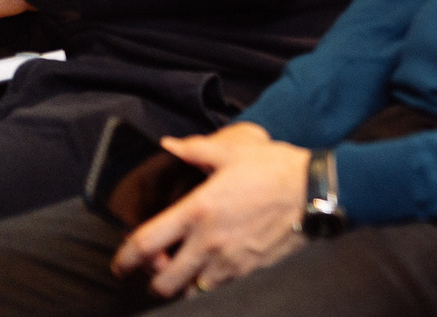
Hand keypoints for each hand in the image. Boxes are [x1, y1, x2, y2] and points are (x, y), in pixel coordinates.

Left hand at [111, 126, 304, 297]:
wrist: (317, 191)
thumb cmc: (278, 169)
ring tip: (187, 269)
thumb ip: (198, 150)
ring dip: (183, 284)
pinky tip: (215, 267)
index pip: (145, 244)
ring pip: (190, 291)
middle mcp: (208, 242)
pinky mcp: (249, 270)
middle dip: (153, 279)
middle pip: (162, 282)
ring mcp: (229, 260)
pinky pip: (218, 289)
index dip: (123, 259)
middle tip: (158, 266)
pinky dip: (210, 284)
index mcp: (198, 211)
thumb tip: (171, 145)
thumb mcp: (236, 152)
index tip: (120, 264)